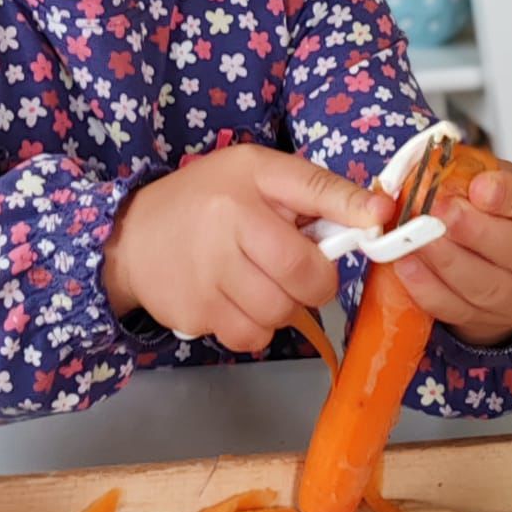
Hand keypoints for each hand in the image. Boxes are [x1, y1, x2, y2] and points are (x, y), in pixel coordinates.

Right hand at [106, 146, 393, 352]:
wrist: (130, 236)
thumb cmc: (206, 198)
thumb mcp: (257, 172)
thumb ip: (318, 190)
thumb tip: (381, 213)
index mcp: (246, 189)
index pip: (314, 200)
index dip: (352, 218)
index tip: (377, 226)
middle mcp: (225, 232)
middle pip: (305, 280)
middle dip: (314, 281)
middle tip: (296, 268)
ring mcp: (207, 279)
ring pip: (281, 316)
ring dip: (282, 306)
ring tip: (259, 280)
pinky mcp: (194, 315)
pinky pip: (250, 338)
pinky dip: (254, 327)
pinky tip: (237, 300)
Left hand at [392, 162, 511, 347]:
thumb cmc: (510, 214)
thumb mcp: (504, 180)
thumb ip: (476, 171)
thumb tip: (433, 166)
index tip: (480, 185)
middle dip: (474, 230)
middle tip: (441, 209)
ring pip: (486, 286)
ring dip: (446, 259)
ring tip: (418, 234)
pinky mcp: (486, 320)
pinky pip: (456, 309)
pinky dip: (427, 287)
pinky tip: (407, 262)